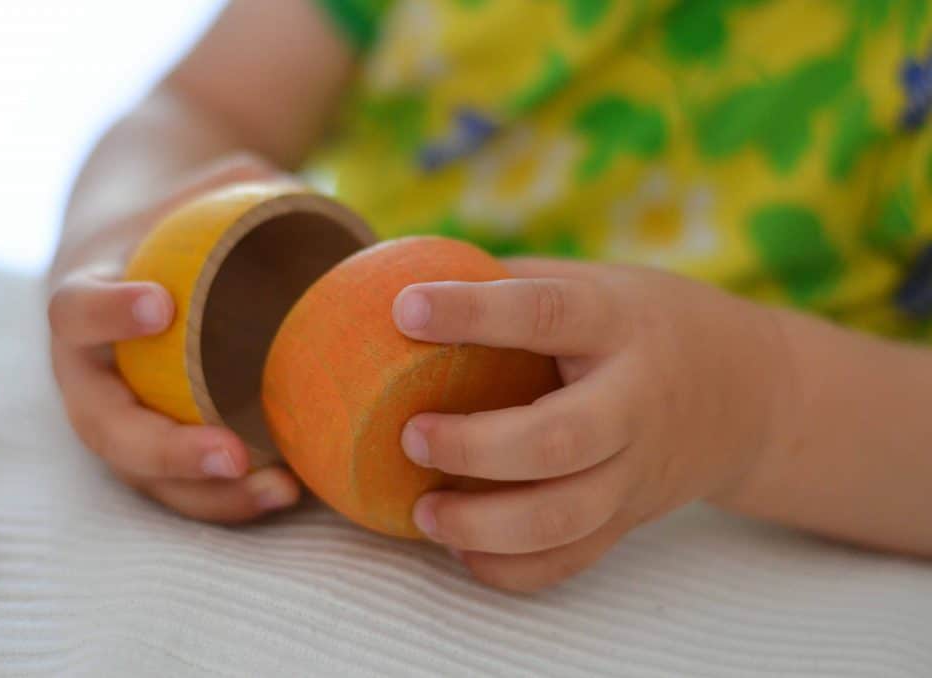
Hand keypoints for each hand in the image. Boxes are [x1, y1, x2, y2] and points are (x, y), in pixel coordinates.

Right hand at [48, 155, 300, 521]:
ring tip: (279, 490)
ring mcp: (119, 422)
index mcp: (83, 303)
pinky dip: (231, 499)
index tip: (159, 306)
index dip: (106, 313)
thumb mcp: (186, 197)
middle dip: (167, 449)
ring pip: (148, 477)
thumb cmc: (166, 230)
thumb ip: (232, 186)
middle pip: (108, 428)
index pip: (75, 311)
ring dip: (211, 494)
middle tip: (231, 452)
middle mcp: (89, 378)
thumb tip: (294, 188)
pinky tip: (288, 491)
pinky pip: (184, 488)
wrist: (138, 275)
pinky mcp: (155, 452)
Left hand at [392, 258, 789, 590]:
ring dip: (482, 526)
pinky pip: (569, 561)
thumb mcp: (600, 284)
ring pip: (563, 519)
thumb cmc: (647, 325)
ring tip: (423, 512)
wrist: (753, 394)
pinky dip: (508, 568)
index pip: (546, 314)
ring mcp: (636, 471)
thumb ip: (516, 283)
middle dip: (474, 447)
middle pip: (558, 441)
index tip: (405, 309)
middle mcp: (634, 402)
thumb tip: (403, 276)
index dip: (474, 313)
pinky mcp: (630, 519)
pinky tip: (461, 548)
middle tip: (410, 436)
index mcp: (618, 325)